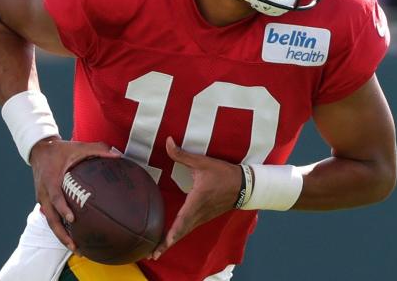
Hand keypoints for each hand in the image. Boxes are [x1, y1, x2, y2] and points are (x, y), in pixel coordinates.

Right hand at [28, 137, 117, 250]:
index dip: (63, 209)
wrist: (39, 150)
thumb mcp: (78, 147)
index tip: (72, 220)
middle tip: (75, 246)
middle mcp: (45, 193)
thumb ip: (98, 149)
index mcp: (52, 180)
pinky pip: (51, 218)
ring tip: (76, 248)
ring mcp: (43, 199)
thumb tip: (118, 155)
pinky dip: (60, 229)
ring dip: (61, 236)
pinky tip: (72, 237)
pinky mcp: (43, 202)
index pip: (56, 198)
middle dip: (62, 235)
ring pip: (50, 222)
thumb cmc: (60, 149)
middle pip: (51, 219)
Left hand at [151, 137, 241, 259]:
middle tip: (152, 255)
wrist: (244, 184)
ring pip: (185, 231)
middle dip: (166, 244)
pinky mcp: (205, 216)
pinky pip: (189, 228)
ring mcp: (203, 217)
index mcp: (197, 201)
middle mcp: (199, 213)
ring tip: (156, 251)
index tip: (162, 244)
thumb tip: (167, 142)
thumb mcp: (202, 162)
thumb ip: (182, 154)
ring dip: (171, 241)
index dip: (171, 233)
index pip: (182, 220)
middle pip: (181, 232)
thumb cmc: (223, 173)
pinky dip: (179, 234)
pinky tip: (171, 237)